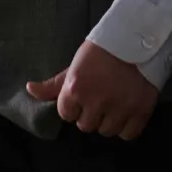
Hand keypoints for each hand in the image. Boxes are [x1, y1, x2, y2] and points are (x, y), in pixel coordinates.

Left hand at [27, 41, 159, 138]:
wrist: (136, 37)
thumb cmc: (101, 50)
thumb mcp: (74, 65)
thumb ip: (53, 84)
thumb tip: (29, 89)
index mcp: (75, 89)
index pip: (66, 115)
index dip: (74, 106)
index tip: (84, 94)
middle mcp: (96, 101)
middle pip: (86, 126)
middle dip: (91, 113)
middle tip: (100, 97)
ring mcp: (119, 108)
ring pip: (106, 131)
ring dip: (109, 120)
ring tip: (114, 103)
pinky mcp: (141, 111)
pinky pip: (128, 134)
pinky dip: (127, 127)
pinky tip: (127, 112)